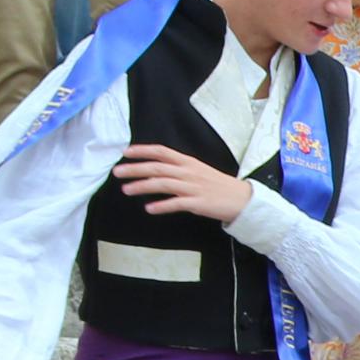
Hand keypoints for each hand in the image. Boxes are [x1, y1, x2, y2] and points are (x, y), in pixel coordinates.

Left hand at [113, 141, 256, 224]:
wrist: (243, 200)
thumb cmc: (218, 186)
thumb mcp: (198, 171)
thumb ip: (178, 169)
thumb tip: (155, 170)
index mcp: (188, 162)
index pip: (162, 152)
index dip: (142, 151)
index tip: (125, 153)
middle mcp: (189, 172)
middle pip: (157, 167)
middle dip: (135, 169)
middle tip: (117, 172)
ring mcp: (193, 187)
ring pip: (163, 184)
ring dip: (142, 186)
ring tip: (126, 190)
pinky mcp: (199, 203)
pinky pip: (176, 203)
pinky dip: (162, 206)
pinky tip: (149, 209)